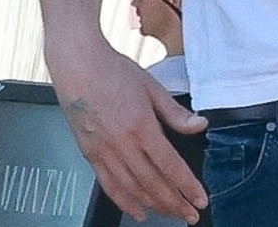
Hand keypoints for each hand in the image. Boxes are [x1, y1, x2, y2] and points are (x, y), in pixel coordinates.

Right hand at [49, 43, 206, 223]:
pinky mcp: (90, 154)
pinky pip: (109, 185)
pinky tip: (138, 210)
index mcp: (141, 126)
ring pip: (132, 189)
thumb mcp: (153, 87)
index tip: (200, 199)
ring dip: (154, 205)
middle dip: (174, 203)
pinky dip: (125, 201)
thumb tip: (200, 125)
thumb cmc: (115, 72)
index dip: (187, 186)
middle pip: (152, 183)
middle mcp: (122, 144)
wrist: (78, 66)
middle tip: (190, 216)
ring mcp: (103, 152)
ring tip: (171, 215)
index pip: (169, 165)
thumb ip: (176, 113)